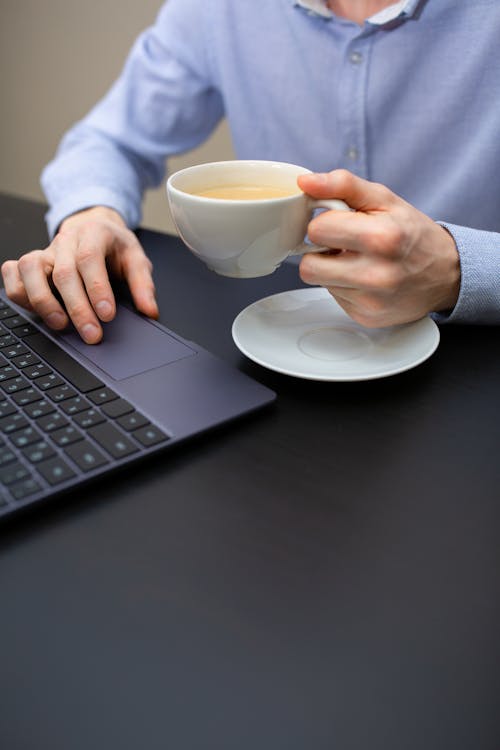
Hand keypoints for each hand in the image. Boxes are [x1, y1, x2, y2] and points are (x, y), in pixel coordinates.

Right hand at [1, 206, 157, 342]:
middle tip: (92, 334)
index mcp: (94, 233)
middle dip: (77, 308)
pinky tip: (37, 310)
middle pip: (63, 273)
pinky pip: (12, 273)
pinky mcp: (31, 262)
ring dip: (43, 301)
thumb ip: (143, 284)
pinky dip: (19, 292)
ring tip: (62, 325)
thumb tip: (149, 311)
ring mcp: (45, 250)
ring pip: (30, 270)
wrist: (95, 227)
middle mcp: (65, 240)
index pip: (89, 259)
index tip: (107, 315)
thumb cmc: (114, 246)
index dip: (97, 289)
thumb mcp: (136, 258)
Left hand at [297, 170, 460, 326]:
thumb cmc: (413, 234)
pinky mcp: (366, 317)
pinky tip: (364, 279)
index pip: (316, 231)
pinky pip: (335, 298)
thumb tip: (306, 182)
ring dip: (331, 270)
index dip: (324, 223)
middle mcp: (376, 275)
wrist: (447, 274)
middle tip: (341, 245)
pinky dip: (344, 286)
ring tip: (356, 260)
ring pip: (319, 283)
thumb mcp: (385, 199)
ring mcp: (370, 301)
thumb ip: (343, 185)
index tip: (338, 223)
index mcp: (380, 238)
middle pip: (308, 267)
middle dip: (319, 252)